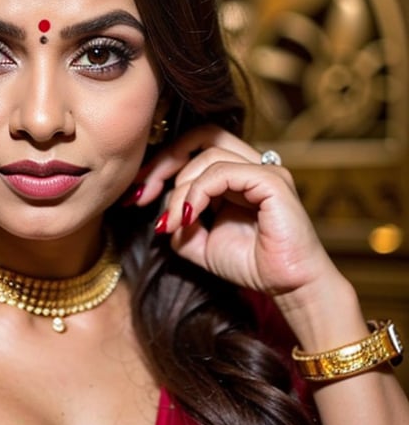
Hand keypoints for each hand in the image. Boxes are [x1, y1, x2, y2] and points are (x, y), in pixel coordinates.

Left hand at [133, 125, 337, 301]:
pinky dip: (198, 192)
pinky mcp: (272, 180)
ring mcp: (263, 169)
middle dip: (164, 161)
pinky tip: (188, 216)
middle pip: (200, 137)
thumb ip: (178, 223)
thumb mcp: (198, 243)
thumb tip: (161, 211)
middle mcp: (250, 165)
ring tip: (176, 220)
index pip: (195, 147)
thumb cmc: (251, 264)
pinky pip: (223, 171)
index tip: (138, 191)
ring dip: (181, 187)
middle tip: (142, 192)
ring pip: (208, 154)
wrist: (287, 287)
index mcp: (234, 175)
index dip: (162, 163)